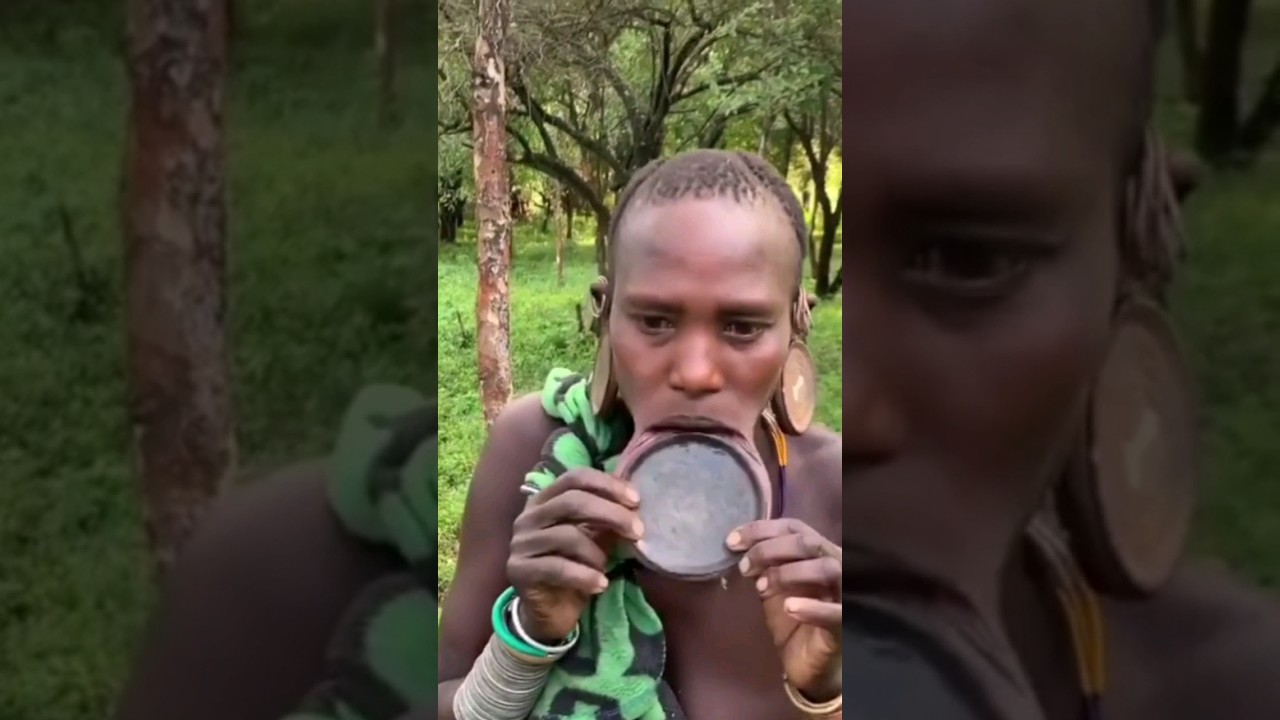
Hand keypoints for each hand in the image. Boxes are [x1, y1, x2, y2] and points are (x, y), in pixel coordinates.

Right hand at [507, 468, 643, 642]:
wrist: (549, 611)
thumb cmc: (574, 567)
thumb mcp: (594, 539)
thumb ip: (607, 519)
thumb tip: (635, 505)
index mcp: (545, 500)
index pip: (575, 478)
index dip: (607, 485)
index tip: (636, 500)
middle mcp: (528, 516)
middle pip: (573, 502)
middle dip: (611, 514)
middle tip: (638, 531)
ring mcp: (521, 543)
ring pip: (567, 536)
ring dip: (596, 553)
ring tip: (607, 567)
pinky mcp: (519, 570)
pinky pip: (558, 568)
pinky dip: (585, 576)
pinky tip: (601, 585)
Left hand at [729, 519, 841, 701]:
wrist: (808, 663)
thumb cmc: (793, 620)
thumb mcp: (772, 588)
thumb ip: (763, 566)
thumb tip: (739, 548)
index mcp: (817, 553)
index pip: (793, 527)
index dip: (761, 529)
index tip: (732, 541)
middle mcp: (835, 565)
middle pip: (807, 542)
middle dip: (769, 549)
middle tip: (743, 567)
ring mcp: (844, 594)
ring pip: (826, 568)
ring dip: (788, 573)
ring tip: (761, 588)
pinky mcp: (845, 624)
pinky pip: (836, 612)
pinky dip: (812, 607)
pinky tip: (790, 607)